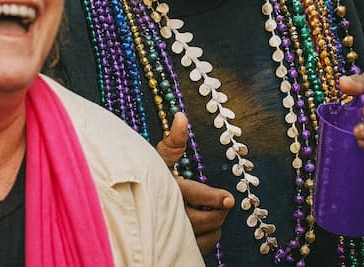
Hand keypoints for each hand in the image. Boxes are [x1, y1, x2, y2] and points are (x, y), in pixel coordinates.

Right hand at [155, 113, 234, 254]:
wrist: (133, 202)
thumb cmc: (151, 176)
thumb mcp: (159, 158)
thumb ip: (173, 140)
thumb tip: (181, 116)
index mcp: (167, 189)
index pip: (194, 195)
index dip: (213, 198)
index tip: (229, 199)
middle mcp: (169, 214)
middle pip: (206, 219)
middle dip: (220, 211)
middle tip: (225, 202)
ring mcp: (172, 234)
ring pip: (207, 235)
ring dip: (215, 224)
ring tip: (213, 213)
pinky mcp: (176, 247)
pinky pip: (203, 247)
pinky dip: (209, 238)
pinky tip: (205, 227)